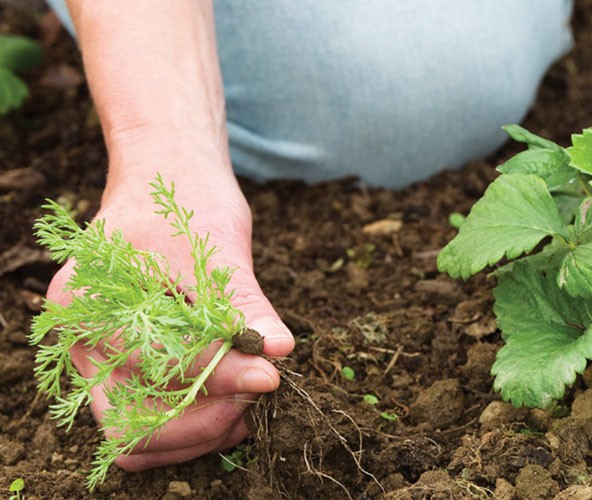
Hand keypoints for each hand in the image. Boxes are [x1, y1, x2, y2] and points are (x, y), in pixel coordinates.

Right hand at [45, 168, 293, 470]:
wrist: (168, 176)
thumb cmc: (186, 200)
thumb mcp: (218, 247)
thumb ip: (245, 304)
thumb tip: (280, 350)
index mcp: (87, 304)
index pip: (151, 366)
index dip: (217, 376)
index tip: (270, 374)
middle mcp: (82, 341)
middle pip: (131, 427)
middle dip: (202, 422)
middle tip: (257, 392)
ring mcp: (100, 358)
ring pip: (140, 433)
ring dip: (200, 429)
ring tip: (250, 399)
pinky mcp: (128, 365)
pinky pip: (151, 416)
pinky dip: (193, 419)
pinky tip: (235, 396)